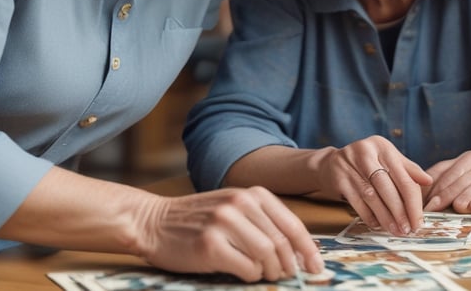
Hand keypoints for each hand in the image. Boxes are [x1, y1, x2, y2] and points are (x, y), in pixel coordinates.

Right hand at [138, 186, 322, 281]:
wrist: (153, 221)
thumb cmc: (197, 220)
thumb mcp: (233, 208)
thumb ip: (262, 222)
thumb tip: (298, 252)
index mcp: (251, 193)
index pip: (292, 224)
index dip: (308, 249)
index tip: (317, 267)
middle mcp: (239, 204)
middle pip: (282, 243)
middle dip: (290, 266)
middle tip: (288, 277)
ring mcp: (224, 223)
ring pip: (267, 256)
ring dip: (270, 272)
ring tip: (263, 275)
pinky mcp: (210, 245)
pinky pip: (246, 268)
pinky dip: (251, 276)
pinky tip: (243, 272)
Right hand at [314, 135, 431, 235]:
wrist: (330, 164)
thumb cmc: (366, 164)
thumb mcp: (387, 160)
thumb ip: (408, 170)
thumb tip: (429, 181)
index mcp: (382, 147)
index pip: (403, 177)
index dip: (414, 202)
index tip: (419, 221)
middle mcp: (365, 152)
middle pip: (387, 187)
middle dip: (400, 212)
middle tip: (408, 230)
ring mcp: (349, 165)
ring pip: (372, 196)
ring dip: (385, 217)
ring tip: (395, 230)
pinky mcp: (338, 178)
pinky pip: (356, 202)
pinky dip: (369, 216)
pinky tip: (377, 224)